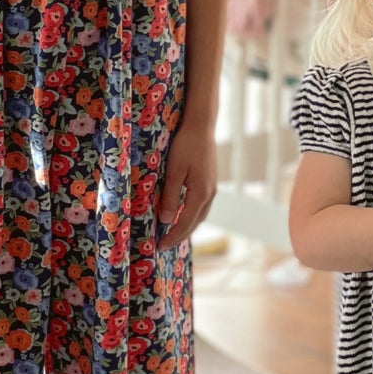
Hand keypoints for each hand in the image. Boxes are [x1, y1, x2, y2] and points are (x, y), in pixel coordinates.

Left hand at [156, 118, 217, 250]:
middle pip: (195, 223)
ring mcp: (212, 188)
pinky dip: (191, 215)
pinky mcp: (210, 182)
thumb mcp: (174, 171)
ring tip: (172, 234)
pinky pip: (201, 206)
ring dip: (187, 226)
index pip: (185, 223)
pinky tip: (183, 214)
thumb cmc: (185, 146)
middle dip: (180, 235)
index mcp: (201, 194)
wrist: (201, 126)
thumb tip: (166, 220)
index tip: (160, 247)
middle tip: (164, 245)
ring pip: (200, 215)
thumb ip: (170, 197)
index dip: (172, 236)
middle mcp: (210, 194)